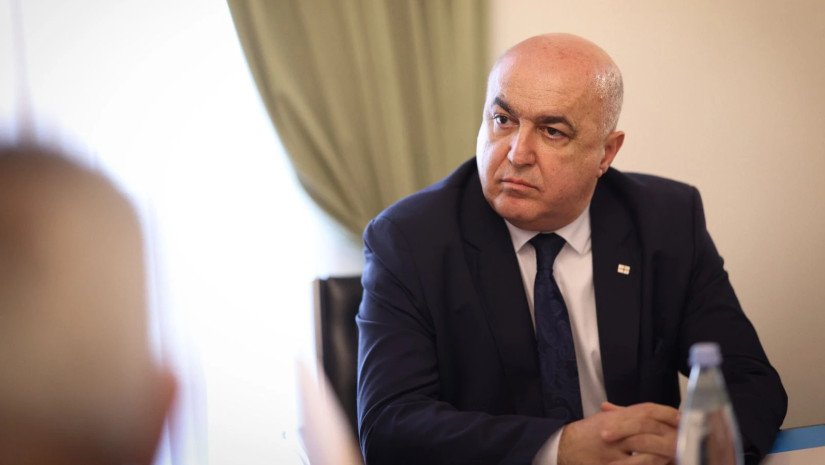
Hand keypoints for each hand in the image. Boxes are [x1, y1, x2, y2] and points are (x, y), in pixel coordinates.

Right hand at [557, 402, 678, 464]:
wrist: (563, 447)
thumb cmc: (586, 435)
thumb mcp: (607, 421)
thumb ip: (629, 416)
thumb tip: (655, 415)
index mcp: (615, 417)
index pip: (645, 410)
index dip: (666, 414)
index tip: (681, 419)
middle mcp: (612, 429)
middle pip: (645, 424)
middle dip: (668, 431)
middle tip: (684, 436)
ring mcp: (610, 448)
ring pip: (641, 444)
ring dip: (661, 448)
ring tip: (676, 452)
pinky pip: (634, 464)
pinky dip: (649, 463)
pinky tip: (659, 462)